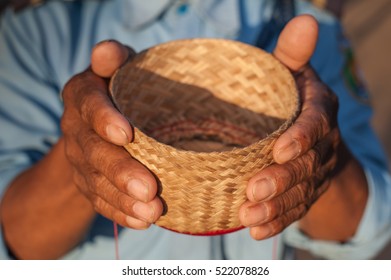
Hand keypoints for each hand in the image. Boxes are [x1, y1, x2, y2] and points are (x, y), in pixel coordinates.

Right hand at [61, 40, 162, 228]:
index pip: (89, 105)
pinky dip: (122, 213)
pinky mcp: (89, 183)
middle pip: (93, 152)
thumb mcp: (122, 67)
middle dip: (120, 171)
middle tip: (149, 189)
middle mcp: (76, 129)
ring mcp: (81, 160)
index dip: (104, 120)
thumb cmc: (126, 88)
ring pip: (97, 183)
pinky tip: (143, 221)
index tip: (127, 135)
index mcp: (83, 95)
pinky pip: (101, 201)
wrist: (105, 121)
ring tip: (152, 212)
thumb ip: (115, 59)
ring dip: (124, 200)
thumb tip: (106, 52)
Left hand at [239, 15, 341, 239]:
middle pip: (306, 165)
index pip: (316, 124)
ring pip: (298, 193)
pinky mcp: (304, 192)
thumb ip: (292, 54)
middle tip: (252, 192)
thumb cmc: (290, 98)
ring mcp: (314, 172)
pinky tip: (254, 230)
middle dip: (280, 180)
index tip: (279, 150)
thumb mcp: (291, 74)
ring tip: (247, 217)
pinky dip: (275, 221)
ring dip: (274, 208)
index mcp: (318, 111)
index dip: (301, 138)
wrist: (308, 135)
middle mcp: (321, 144)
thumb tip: (304, 18)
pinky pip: (293, 210)